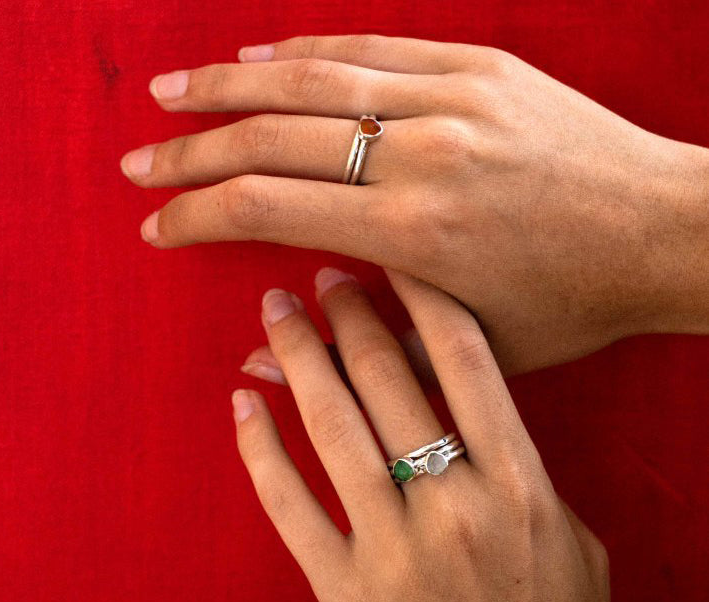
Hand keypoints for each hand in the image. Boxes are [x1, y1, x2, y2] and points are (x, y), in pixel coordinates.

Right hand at [121, 33, 708, 374]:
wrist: (662, 233)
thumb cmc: (570, 304)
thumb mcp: (467, 348)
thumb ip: (360, 352)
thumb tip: (259, 363)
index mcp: (411, 232)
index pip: (265, 208)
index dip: (196, 215)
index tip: (155, 227)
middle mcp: (419, 155)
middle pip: (270, 138)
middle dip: (190, 152)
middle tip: (137, 163)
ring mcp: (450, 99)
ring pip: (312, 80)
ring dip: (228, 85)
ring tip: (169, 94)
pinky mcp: (479, 66)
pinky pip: (372, 47)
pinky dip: (306, 53)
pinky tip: (257, 59)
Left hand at [232, 267, 619, 601]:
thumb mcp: (575, 557)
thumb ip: (531, 487)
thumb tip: (485, 434)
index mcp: (522, 488)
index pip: (468, 363)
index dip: (424, 299)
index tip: (391, 260)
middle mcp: (456, 506)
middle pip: (391, 381)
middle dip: (350, 314)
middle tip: (321, 274)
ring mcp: (395, 550)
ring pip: (334, 428)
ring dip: (298, 359)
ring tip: (274, 312)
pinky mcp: (346, 594)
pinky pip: (291, 505)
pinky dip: (261, 450)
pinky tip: (242, 405)